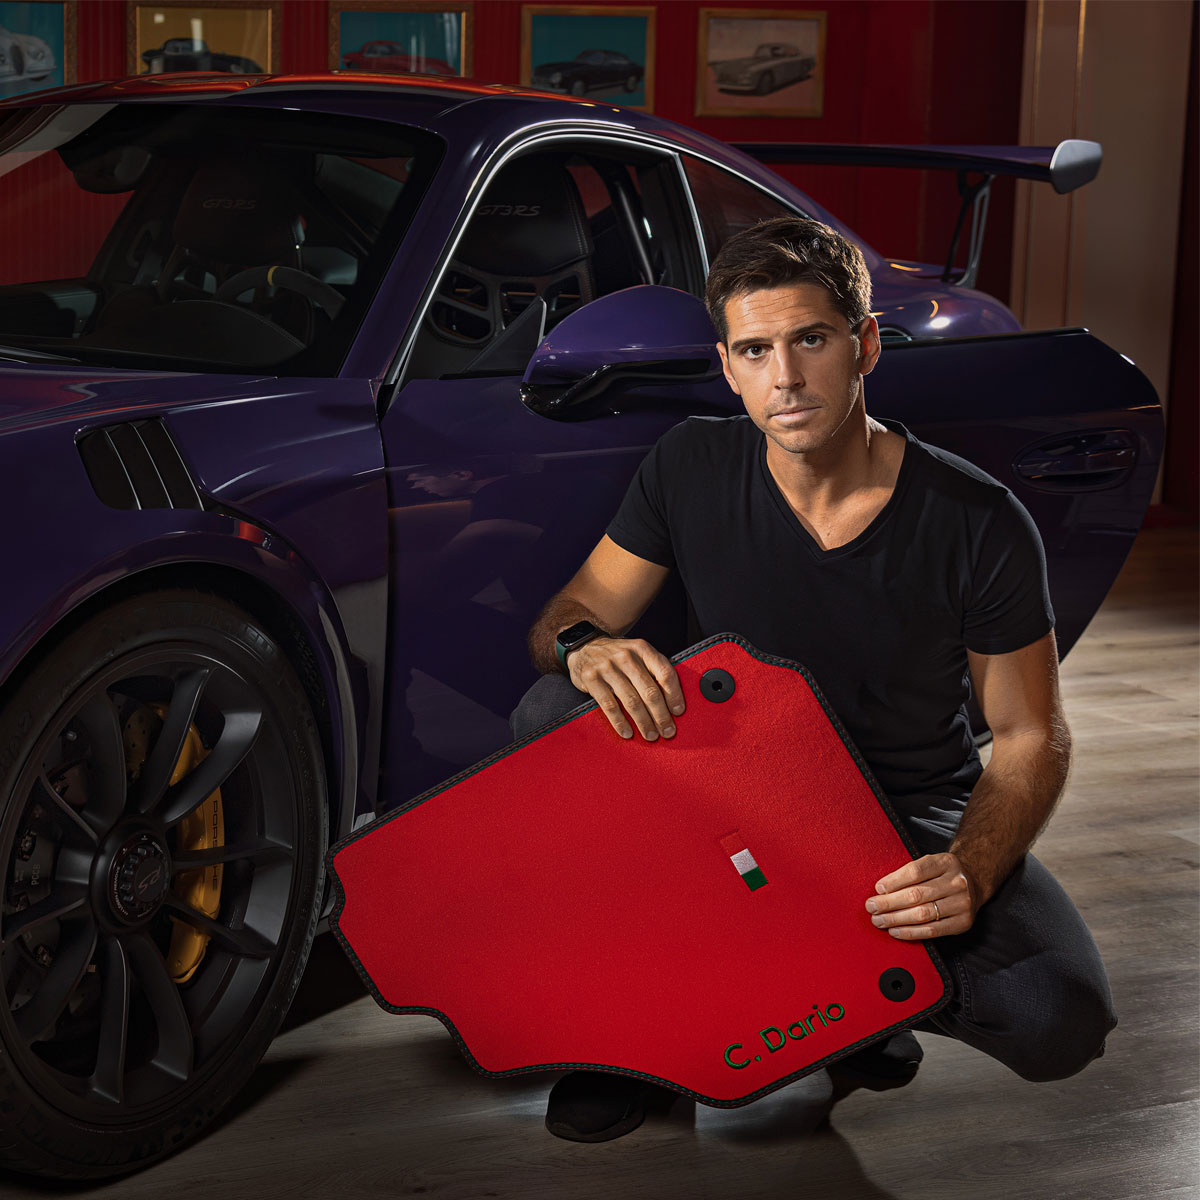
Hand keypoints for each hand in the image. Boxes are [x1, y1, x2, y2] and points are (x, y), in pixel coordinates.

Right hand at [566, 637, 684, 740]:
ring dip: (644, 722)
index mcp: (643, 649)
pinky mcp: (592, 679)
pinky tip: (628, 733)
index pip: (665, 673)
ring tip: (651, 735)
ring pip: (631, 701)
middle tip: (668, 731)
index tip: (678, 712)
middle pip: (649, 691)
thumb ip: (654, 671)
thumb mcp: (638, 654)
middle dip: (661, 715)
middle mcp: (626, 656)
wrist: (585, 646)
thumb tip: (674, 702)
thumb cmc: (619, 657)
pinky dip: (620, 722)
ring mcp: (608, 667)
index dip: (674, 695)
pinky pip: (609, 705)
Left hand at [864, 852, 980, 939]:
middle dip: (889, 903)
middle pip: (916, 894)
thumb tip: (880, 890)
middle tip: (871, 907)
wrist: (974, 883)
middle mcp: (957, 882)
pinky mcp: (963, 923)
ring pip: (922, 914)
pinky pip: (932, 931)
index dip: (894, 881)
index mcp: (946, 862)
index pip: (915, 871)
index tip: (877, 889)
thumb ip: (910, 873)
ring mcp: (962, 903)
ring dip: (896, 919)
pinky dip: (910, 932)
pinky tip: (895, 931)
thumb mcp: (931, 864)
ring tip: (879, 920)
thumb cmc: (943, 874)